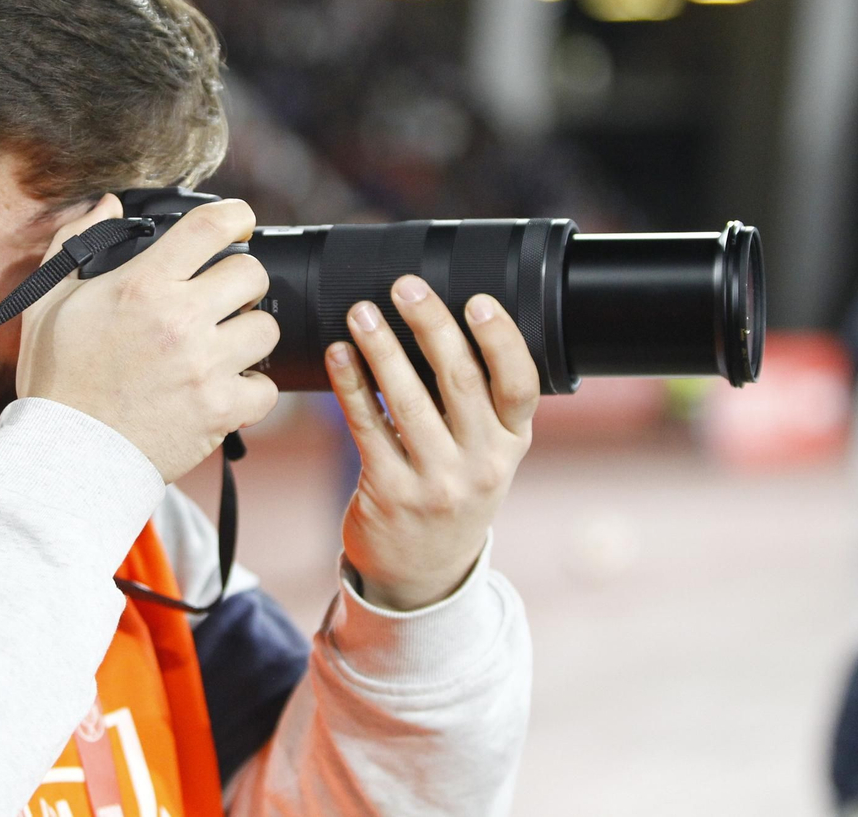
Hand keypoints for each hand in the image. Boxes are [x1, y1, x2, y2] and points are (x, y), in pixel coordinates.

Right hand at [17, 194, 279, 483]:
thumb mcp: (48, 301)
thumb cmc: (57, 379)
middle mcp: (180, 320)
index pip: (211, 227)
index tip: (239, 221)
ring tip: (224, 344)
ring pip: (266, 328)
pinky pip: (265, 388)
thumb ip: (76, 242)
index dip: (235, 214)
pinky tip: (226, 388)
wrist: (67, 453)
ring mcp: (205, 366)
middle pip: (251, 274)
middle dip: (242, 280)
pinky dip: (251, 389)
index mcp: (142, 286)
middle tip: (224, 296)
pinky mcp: (220, 409)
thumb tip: (107, 204)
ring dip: (249, 333)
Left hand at [329, 276, 537, 611]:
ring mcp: (436, 482)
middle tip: (405, 286)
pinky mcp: (390, 492)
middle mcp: (481, 463)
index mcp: (511, 443)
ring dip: (381, 348)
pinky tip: (337, 354)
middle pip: (459, 381)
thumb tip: (440, 321)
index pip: (520, 385)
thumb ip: (476, 403)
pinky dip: (350, 384)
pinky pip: (366, 426)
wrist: (424, 572)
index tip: (478, 301)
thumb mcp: (485, 454)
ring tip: (360, 312)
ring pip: (407, 400)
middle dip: (431, 325)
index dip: (501, 340)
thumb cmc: (453, 490)